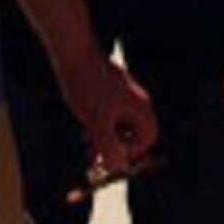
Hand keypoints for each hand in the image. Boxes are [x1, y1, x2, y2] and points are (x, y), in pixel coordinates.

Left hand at [62, 57, 158, 174]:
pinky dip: (100, 127)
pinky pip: (111, 116)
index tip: (113, 160)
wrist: (75, 55)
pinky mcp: (110, 91)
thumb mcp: (98, 125)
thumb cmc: (89, 89)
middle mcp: (137, 102)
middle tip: (97, 160)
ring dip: (105, 140)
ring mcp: (123, 96)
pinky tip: (85, 131)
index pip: (148, 140)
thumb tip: (119, 167)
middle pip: (133, 135)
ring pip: (119, 126)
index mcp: (141, 109)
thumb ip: (110, 149)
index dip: (132, 154)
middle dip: (115, 149)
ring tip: (88, 148)